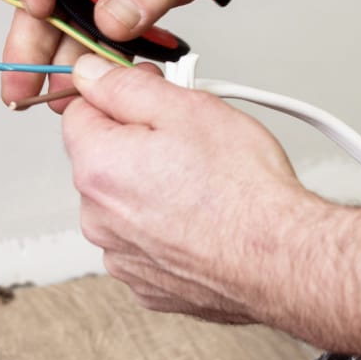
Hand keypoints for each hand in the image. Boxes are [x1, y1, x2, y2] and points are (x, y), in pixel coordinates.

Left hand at [61, 53, 316, 323]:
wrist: (280, 256)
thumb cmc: (243, 188)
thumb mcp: (186, 108)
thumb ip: (125, 87)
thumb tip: (92, 74)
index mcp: (98, 167)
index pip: (80, 112)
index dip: (120, 96)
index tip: (153, 97)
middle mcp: (98, 218)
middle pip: (103, 160)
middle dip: (137, 144)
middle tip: (191, 141)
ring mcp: (121, 257)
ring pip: (125, 205)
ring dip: (151, 189)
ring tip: (204, 186)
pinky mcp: (148, 285)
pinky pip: (146, 243)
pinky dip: (167, 230)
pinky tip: (203, 221)